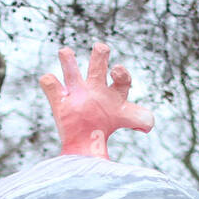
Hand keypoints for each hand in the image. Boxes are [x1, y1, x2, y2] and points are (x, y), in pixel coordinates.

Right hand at [39, 43, 153, 159]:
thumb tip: (148, 124)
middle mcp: (95, 91)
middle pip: (98, 68)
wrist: (82, 151)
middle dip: (99, 56)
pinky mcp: (60, 102)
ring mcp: (76, 95)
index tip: (116, 72)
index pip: (122, 81)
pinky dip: (49, 82)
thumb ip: (140, 120)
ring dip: (68, 61)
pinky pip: (52, 86)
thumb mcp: (127, 124)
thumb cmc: (102, 139)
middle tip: (100, 48)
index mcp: (113, 97)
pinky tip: (49, 79)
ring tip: (65, 51)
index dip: (121, 74)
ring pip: (71, 72)